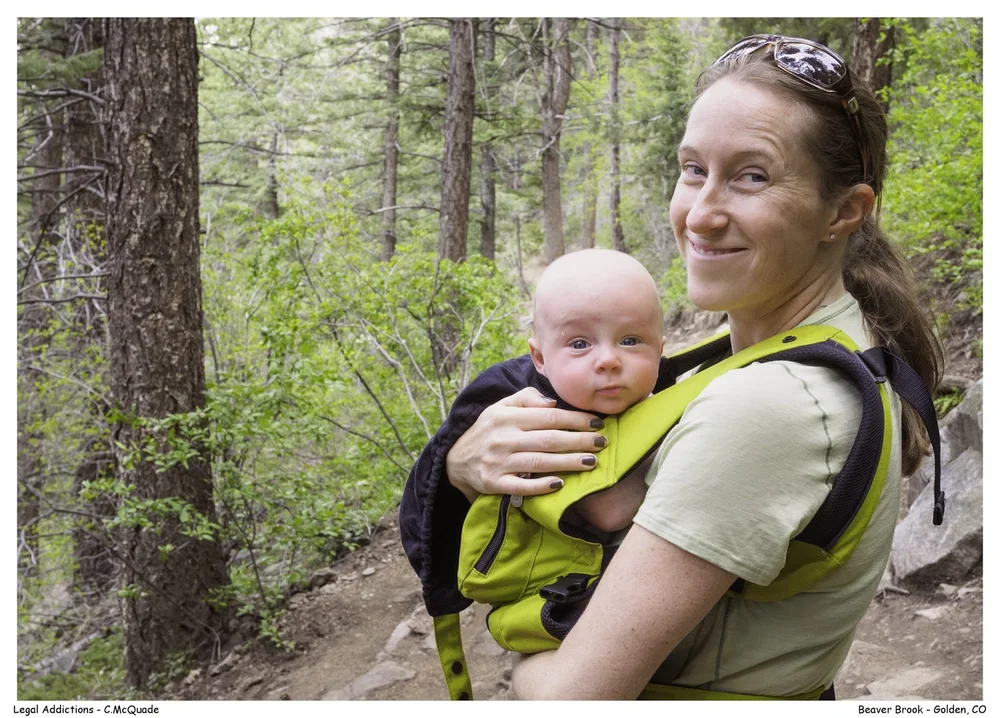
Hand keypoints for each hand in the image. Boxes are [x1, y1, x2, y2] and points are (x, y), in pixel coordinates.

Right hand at [446, 387, 606, 501]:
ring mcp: (498, 462)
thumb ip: (526, 399)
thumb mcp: (500, 407)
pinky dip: (540, 486)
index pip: (549, 417)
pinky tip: (559, 485)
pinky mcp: (494, 483)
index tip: (597, 423)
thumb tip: (553, 402)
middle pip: (548, 439)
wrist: (455, 460)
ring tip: (591, 462)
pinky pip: (520, 486)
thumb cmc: (487, 430)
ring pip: (538, 462)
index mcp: (507, 416)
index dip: (575, 420)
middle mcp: (503, 438)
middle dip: (579, 440)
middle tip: (602, 443)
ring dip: (567, 462)